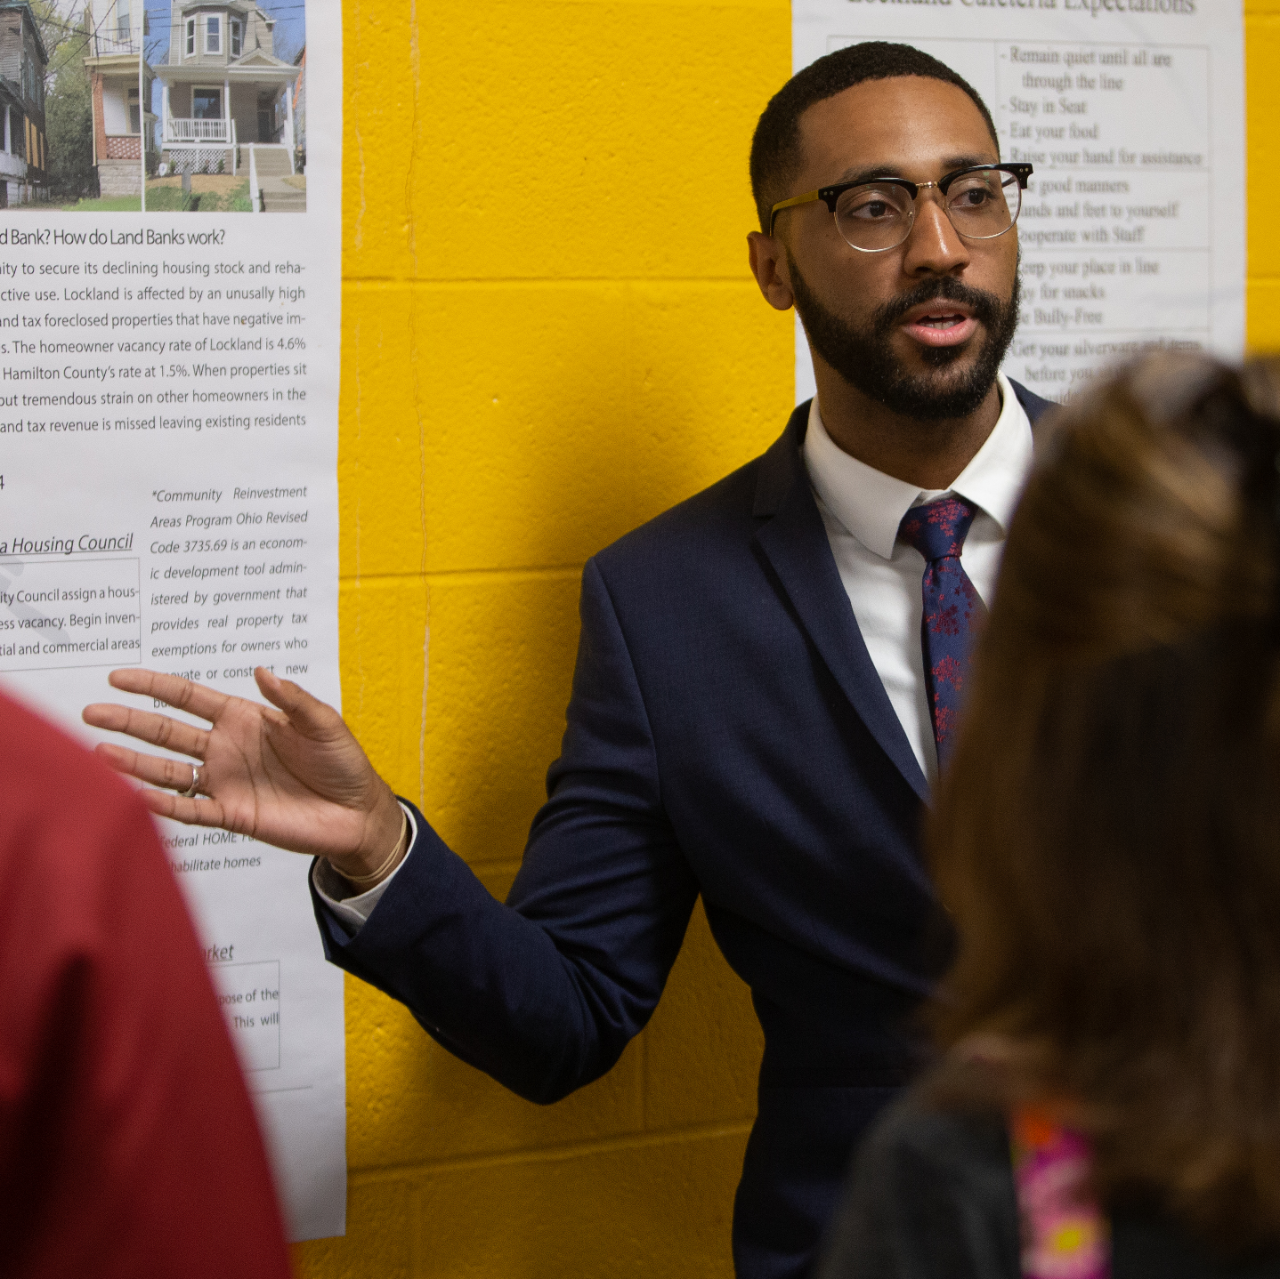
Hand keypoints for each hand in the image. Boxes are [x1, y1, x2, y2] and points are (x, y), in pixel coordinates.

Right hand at [83, 667, 405, 882]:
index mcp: (244, 719)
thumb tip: (262, 671)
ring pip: (168, 771)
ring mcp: (225, 782)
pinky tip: (136, 796)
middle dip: (129, 722)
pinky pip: (190, 810)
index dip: (154, 686)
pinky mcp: (232, 815)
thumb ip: (293, 700)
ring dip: (134, 764)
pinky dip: (163, 805)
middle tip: (91, 713)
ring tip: (97, 754)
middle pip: (167, 732)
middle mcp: (226, 748)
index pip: (189, 698)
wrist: (357, 812)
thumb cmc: (342, 762)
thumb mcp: (323, 723)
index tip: (119, 677)